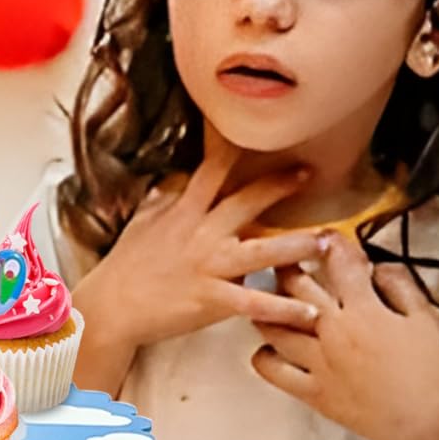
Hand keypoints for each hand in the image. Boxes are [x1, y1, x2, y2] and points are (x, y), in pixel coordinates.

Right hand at [73, 152, 325, 362]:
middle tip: (309, 172)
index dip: (231, 146)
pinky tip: (310, 312)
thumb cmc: (126, 266)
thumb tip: (177, 178)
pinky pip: (255, 303)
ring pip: (262, 252)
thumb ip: (165, 199)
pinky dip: (284, 308)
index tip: (253, 126)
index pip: (211, 170)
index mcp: (185, 212)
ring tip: (327, 243)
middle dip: (278, 186)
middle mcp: (201, 234)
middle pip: (246, 203)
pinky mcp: (212, 300)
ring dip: (297, 247)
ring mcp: (209, 267)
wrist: (111, 309)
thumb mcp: (142, 223)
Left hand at [248, 231, 438, 439]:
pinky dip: (264, 357)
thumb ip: (401, 287)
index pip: (340, 263)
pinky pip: (274, 371)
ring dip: (266, 307)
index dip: (331, 243)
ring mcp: (317, 361)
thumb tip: (381, 267)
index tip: (325, 237)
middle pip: (296, 287)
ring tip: (264, 299)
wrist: (420, 420)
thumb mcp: (423, 319)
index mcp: (362, 309)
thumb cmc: (426, 369)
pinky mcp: (310, 391)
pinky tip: (267, 349)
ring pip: (276, 325)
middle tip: (283, 259)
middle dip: (286, 265)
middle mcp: (332, 330)